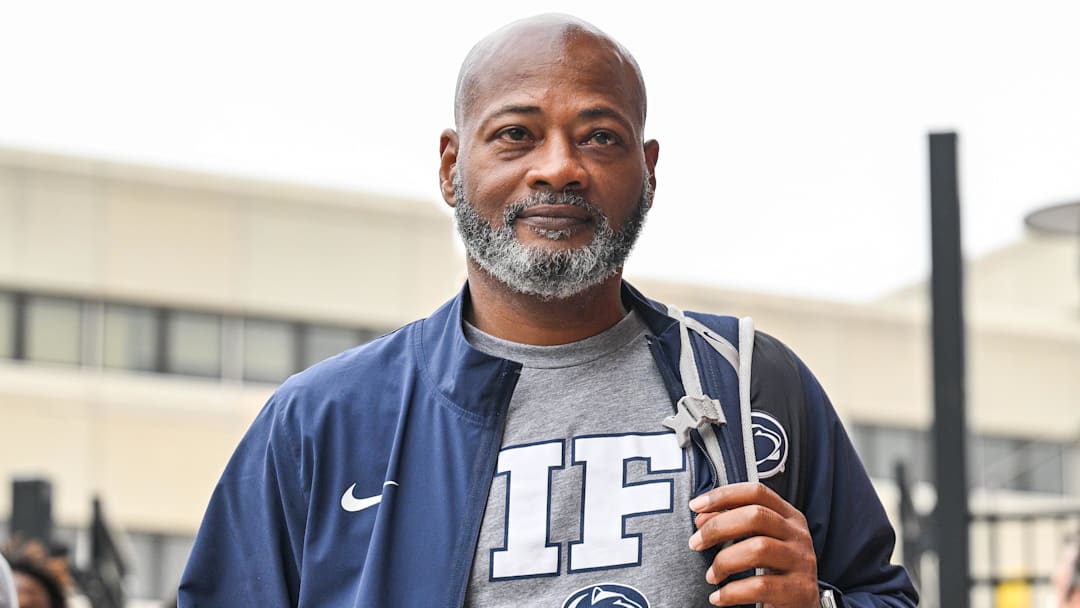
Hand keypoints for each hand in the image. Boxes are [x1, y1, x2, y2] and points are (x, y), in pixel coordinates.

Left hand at [688, 482, 818, 607]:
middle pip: (756, 516)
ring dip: (724, 561)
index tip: (696, 505)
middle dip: (717, 527)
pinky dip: (731, 592)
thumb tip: (701, 517)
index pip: (756, 493)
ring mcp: (801, 562)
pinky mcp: (798, 591)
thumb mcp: (759, 542)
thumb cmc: (776, 573)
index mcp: (789, 517)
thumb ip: (734, 525)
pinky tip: (719, 597)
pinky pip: (759, 586)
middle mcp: (798, 535)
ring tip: (711, 576)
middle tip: (696, 543)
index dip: (723, 495)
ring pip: (758, 549)